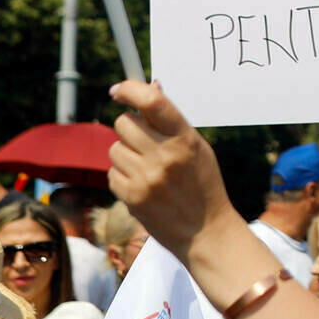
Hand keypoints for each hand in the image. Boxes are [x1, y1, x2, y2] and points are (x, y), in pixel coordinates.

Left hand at [108, 81, 240, 260]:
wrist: (205, 232)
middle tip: (142, 141)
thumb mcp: (196, 148)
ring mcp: (147, 178)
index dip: (130, 89)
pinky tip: (142, 187)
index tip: (119, 89)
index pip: (152, 101)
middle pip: (124, 122)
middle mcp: (165, 156)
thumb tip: (151, 86)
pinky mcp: (133, 198)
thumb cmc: (202, 185)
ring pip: (115, 148)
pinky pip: (112, 173)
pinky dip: (123, 178)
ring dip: (125, 155)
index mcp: (185, 139)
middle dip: (129, 128)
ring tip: (146, 170)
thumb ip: (171, 121)